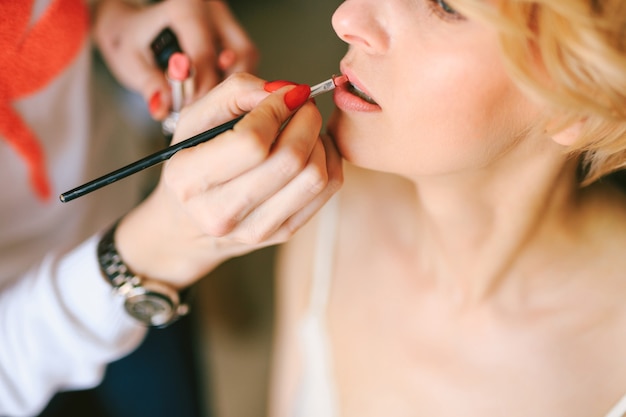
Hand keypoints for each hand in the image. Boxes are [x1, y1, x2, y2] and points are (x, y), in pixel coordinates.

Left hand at [92, 0, 257, 119]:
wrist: (131, 28)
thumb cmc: (130, 39)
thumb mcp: (131, 62)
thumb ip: (149, 85)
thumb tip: (161, 107)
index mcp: (185, 7)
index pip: (206, 54)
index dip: (201, 88)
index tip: (191, 108)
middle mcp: (211, 8)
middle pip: (241, 53)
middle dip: (226, 87)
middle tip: (205, 106)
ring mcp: (225, 18)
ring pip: (248, 56)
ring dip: (236, 84)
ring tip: (211, 100)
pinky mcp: (231, 31)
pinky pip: (245, 58)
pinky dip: (235, 79)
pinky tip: (217, 93)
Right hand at [115, 73, 343, 287]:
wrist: (189, 223)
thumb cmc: (194, 161)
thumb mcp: (197, 118)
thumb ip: (235, 92)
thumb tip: (284, 91)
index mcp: (188, 179)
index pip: (251, 141)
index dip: (277, 108)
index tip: (285, 94)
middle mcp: (219, 212)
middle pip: (289, 159)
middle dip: (306, 120)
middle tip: (303, 105)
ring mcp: (254, 229)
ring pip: (314, 176)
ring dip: (319, 140)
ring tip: (305, 127)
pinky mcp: (281, 233)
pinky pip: (327, 189)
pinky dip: (329, 159)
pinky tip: (313, 148)